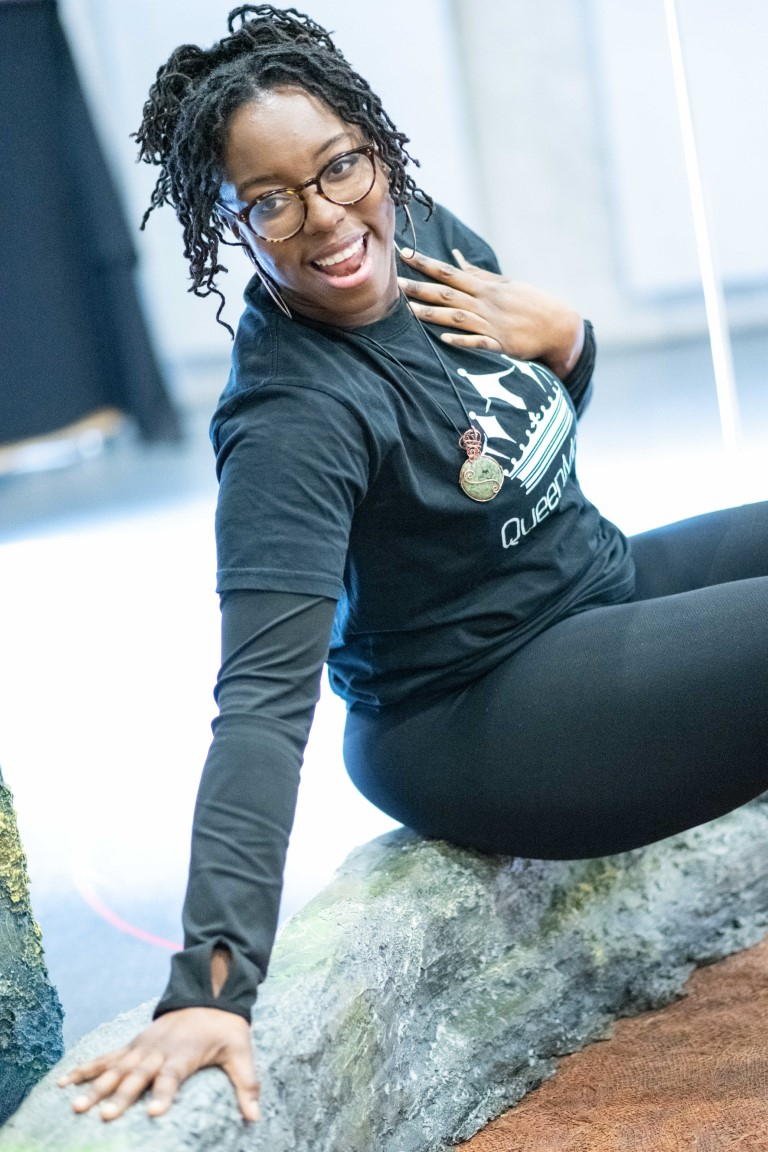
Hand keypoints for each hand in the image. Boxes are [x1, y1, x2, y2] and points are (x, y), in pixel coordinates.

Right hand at [57, 1007, 259, 1122]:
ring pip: (115, 1068)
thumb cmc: (224, 1028)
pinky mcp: (132, 1045)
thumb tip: (254, 1117)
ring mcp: (141, 1047)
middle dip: (120, 1096)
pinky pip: (105, 1058)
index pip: (172, 1077)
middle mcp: (158, 1051)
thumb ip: (247, 1084)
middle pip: (137, 1076)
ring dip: (95, 1086)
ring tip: (75, 1105)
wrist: (207, 994)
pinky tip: (65, 1082)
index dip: (164, 1094)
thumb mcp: (241, 1051)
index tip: (154, 1112)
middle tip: (103, 1116)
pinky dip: (85, 1069)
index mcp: (184, 1054)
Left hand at [397, 247, 583, 378]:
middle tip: (396, 283)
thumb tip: (455, 258)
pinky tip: (445, 340)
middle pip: (447, 293)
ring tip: (410, 311)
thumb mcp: (503, 284)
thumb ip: (476, 273)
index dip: (426, 263)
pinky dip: (462, 340)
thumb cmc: (529, 303)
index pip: (449, 272)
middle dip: (421, 287)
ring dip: (433, 313)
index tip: (405, 253)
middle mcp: (485, 302)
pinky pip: (478, 342)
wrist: (558, 325)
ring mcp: (492, 323)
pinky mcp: (501, 344)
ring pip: (457, 317)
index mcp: (484, 287)